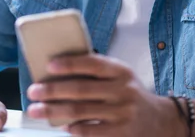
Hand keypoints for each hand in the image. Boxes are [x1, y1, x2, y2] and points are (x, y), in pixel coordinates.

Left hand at [26, 54, 181, 136]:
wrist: (161, 120)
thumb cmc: (129, 92)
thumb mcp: (120, 75)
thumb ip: (97, 71)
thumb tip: (57, 70)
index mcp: (121, 71)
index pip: (93, 63)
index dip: (70, 63)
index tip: (49, 64)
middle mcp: (123, 90)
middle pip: (81, 90)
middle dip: (52, 90)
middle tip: (33, 91)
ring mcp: (123, 113)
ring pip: (81, 112)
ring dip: (54, 111)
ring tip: (36, 110)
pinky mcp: (122, 132)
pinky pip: (91, 131)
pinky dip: (73, 128)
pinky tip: (61, 126)